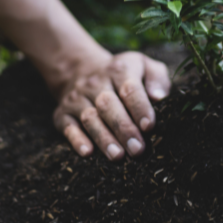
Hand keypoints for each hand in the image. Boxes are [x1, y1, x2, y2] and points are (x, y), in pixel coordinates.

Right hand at [52, 52, 170, 160]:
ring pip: (89, 118)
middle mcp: (95, 83)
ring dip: (103, 138)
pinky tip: (88, 153)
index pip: (130, 89)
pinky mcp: (63, 113)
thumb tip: (159, 97)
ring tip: (117, 156)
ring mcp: (77, 98)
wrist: (80, 70)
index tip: (149, 126)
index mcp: (119, 70)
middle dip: (123, 128)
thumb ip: (157, 78)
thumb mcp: (144, 66)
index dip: (139, 108)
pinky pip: (68, 127)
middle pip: (108, 105)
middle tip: (137, 150)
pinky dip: (77, 140)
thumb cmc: (124, 76)